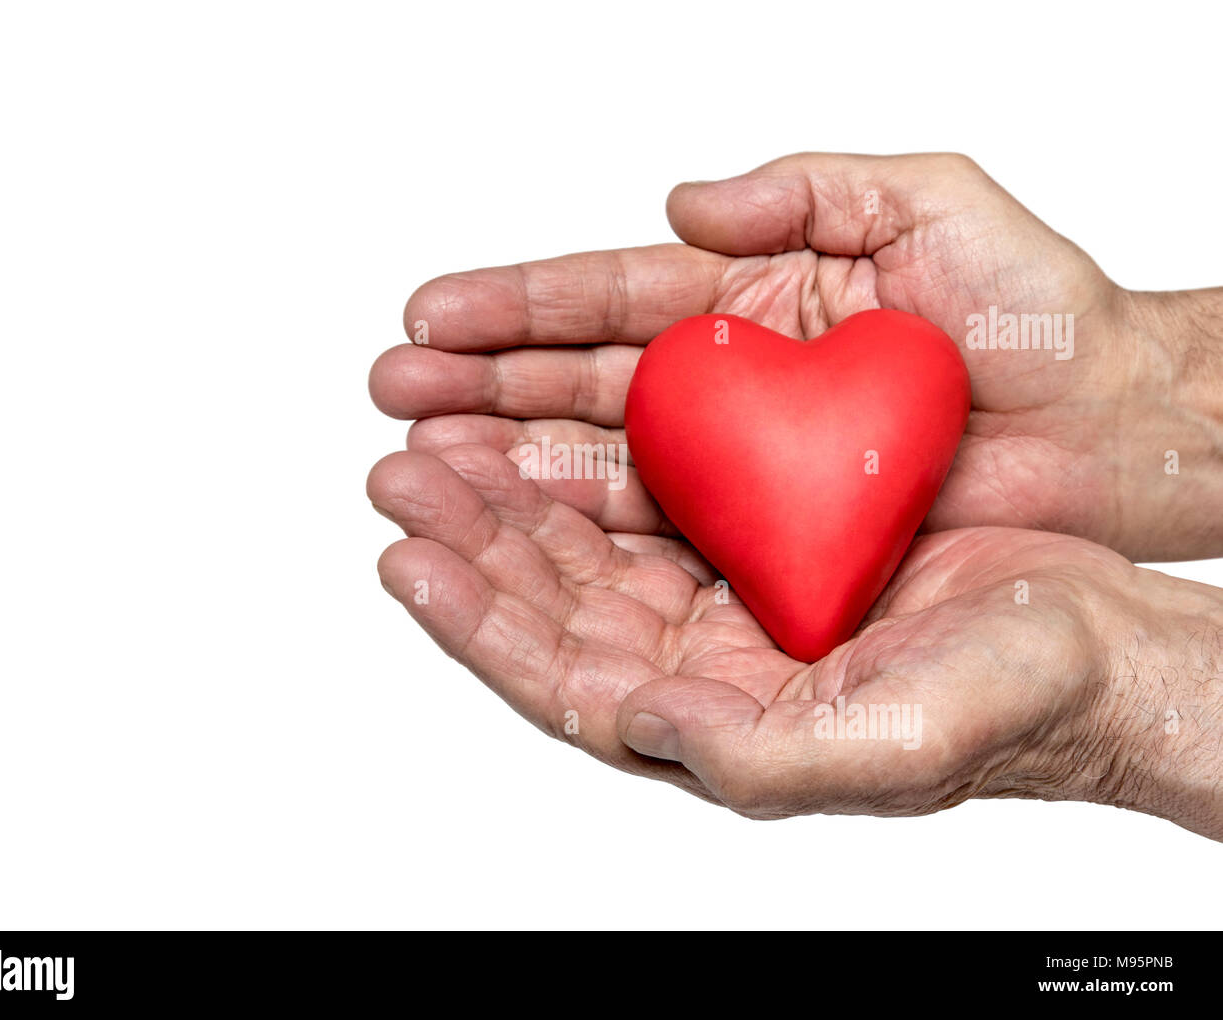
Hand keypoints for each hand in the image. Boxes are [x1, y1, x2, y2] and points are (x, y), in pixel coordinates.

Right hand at [369, 153, 1222, 560]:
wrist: (1111, 425)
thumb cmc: (1036, 312)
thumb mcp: (927, 205)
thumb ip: (804, 189)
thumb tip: (678, 202)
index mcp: (746, 300)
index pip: (605, 301)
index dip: (514, 309)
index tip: (428, 319)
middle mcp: (725, 387)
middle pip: (577, 388)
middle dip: (480, 393)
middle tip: (393, 399)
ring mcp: (738, 469)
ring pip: (599, 468)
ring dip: (506, 469)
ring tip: (424, 470)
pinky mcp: (766, 540)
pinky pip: (660, 539)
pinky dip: (584, 536)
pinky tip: (516, 533)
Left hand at [369, 444, 1222, 838]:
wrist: (1092, 642)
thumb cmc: (1012, 705)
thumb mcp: (890, 746)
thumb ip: (763, 757)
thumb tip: (647, 727)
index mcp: (717, 728)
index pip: (565, 681)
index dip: (482, 624)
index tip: (414, 560)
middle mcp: (705, 669)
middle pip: (556, 605)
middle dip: (475, 543)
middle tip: (403, 475)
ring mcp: (728, 604)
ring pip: (587, 550)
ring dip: (511, 501)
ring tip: (440, 446)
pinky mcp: (759, 546)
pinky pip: (648, 506)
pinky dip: (588, 473)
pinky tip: (540, 436)